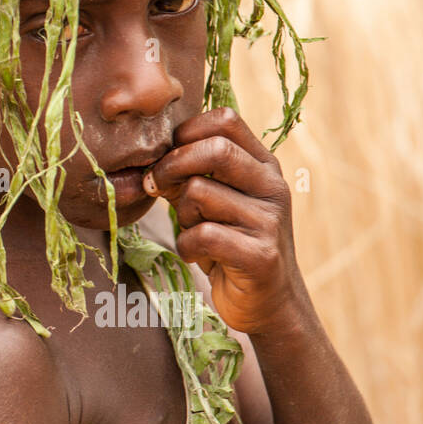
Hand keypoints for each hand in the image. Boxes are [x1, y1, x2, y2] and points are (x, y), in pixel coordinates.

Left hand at [142, 107, 311, 336]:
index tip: (167, 157)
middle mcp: (272, 187)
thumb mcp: (212, 201)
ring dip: (181, 215)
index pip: (225, 120)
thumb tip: (150, 158)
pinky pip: (202, 234)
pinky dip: (186, 245)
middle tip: (155, 187)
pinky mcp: (260, 255)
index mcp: (263, 165)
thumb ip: (190, 174)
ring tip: (191, 231)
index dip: (186, 132)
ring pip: (199, 193)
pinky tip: (196, 255)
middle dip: (172, 165)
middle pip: (214, 150)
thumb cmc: (230, 244)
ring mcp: (270, 221)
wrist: (268, 303)